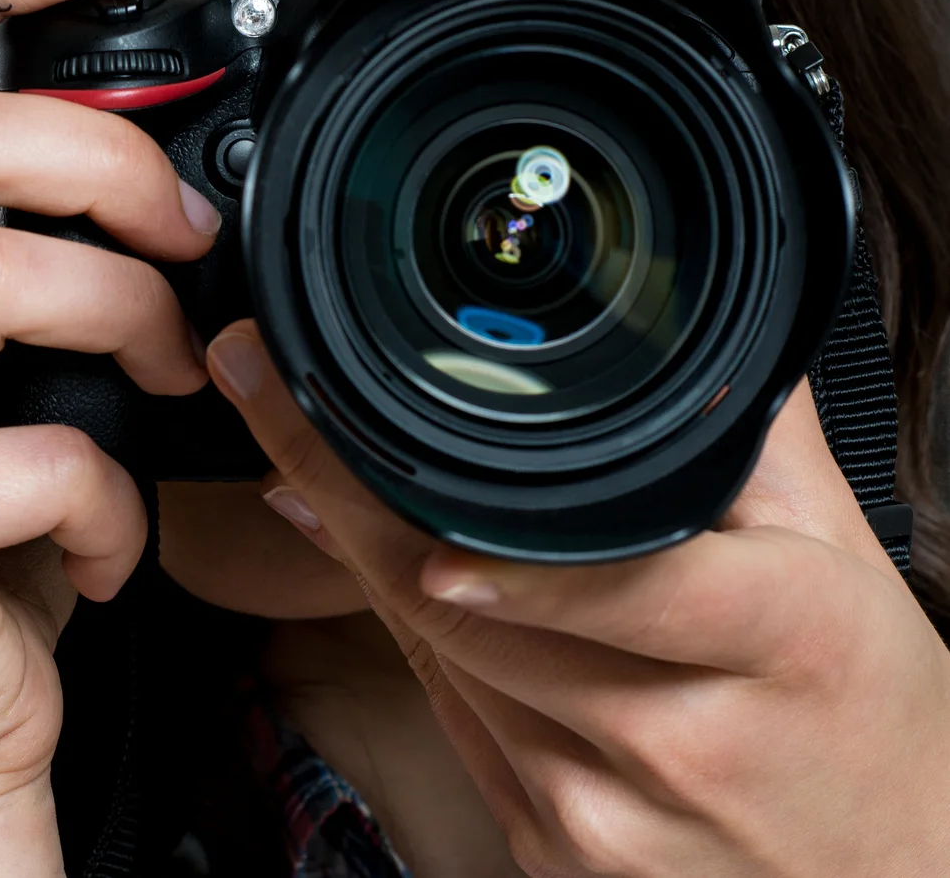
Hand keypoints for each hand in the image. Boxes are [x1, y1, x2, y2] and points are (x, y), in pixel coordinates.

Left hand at [208, 320, 949, 877]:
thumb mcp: (842, 555)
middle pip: (484, 618)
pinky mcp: (554, 849)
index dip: (515, 555)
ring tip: (296, 461)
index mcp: (786, 645)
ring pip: (447, 661)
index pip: (633, 589)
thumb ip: (750, 433)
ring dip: (364, 557)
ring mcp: (610, 812)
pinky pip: (453, 715)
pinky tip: (380, 572)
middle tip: (268, 394)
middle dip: (356, 501)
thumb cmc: (864, 710)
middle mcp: (688, 741)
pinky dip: (411, 635)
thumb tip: (673, 309)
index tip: (396, 481)